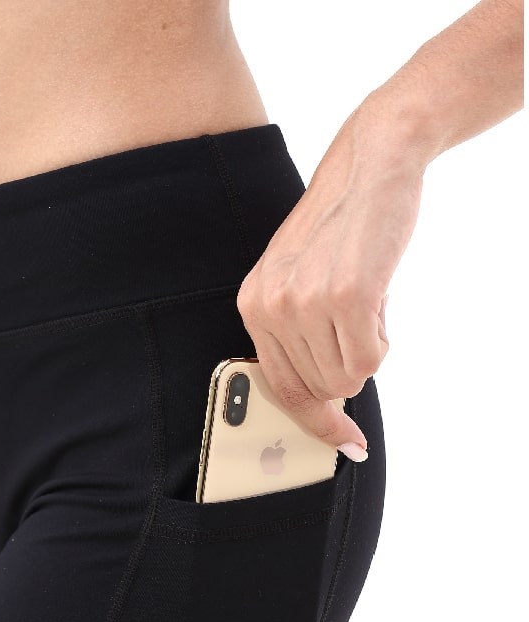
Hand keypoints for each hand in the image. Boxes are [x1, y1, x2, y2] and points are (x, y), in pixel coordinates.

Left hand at [236, 103, 423, 459]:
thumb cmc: (342, 226)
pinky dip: (382, 340)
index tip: (345, 444)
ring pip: (346, 378)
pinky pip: (369, 360)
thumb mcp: (297, 278)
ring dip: (368, 349)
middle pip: (320, 388)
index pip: (281, 387)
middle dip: (349, 365)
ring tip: (365, 302)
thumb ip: (297, 333)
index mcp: (252, 305)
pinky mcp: (346, 297)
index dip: (316, 422)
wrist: (372, 164)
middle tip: (360, 319)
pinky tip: (378, 300)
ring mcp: (305, 303)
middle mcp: (270, 307)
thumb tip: (324, 397)